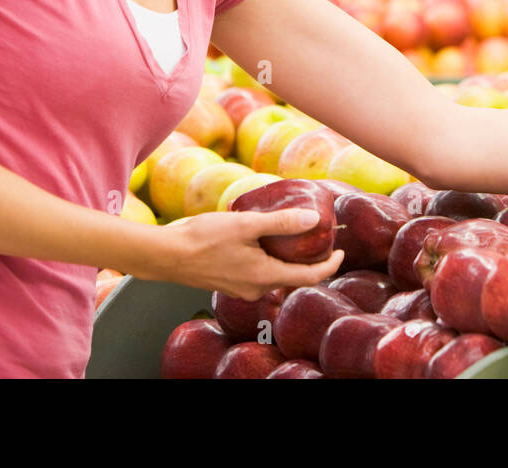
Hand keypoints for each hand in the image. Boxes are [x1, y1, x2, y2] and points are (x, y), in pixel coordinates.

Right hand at [143, 209, 343, 299]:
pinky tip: (261, 238)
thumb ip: (280, 223)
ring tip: (291, 233)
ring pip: (274, 274)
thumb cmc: (203, 239)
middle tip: (318, 237)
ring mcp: (241, 288)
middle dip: (309, 259)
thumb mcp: (246, 225)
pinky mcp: (229, 282)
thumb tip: (312, 219)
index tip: (341, 251)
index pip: (309, 277)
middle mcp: (256, 288)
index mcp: (265, 277)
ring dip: (286, 257)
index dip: (330, 265)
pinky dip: (268, 257)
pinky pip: (258, 272)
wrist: (166, 255)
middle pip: (293, 277)